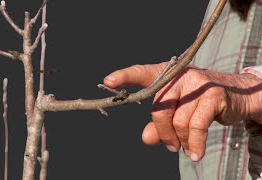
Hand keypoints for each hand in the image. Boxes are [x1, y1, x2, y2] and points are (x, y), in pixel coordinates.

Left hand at [103, 62, 261, 160]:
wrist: (237, 94)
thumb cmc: (199, 102)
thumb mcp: (177, 111)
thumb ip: (159, 124)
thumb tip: (146, 139)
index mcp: (166, 75)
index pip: (142, 73)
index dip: (124, 77)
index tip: (107, 82)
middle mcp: (180, 75)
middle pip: (159, 108)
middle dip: (163, 132)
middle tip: (170, 146)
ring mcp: (197, 83)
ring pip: (178, 120)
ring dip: (180, 140)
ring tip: (186, 148)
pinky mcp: (213, 96)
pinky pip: (195, 126)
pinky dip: (194, 144)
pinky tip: (195, 153)